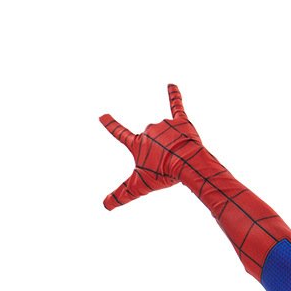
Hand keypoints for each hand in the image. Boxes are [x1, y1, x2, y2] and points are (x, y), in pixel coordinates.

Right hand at [99, 84, 205, 209]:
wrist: (187, 163)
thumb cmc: (163, 174)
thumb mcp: (139, 186)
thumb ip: (122, 195)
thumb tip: (104, 206)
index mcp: (138, 143)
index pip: (120, 133)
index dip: (111, 125)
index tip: (102, 116)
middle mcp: (149, 130)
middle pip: (152, 141)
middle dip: (161, 154)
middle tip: (168, 164)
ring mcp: (165, 125)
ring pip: (167, 134)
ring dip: (173, 145)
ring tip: (180, 156)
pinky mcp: (181, 122)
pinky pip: (177, 106)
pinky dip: (174, 95)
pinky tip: (172, 84)